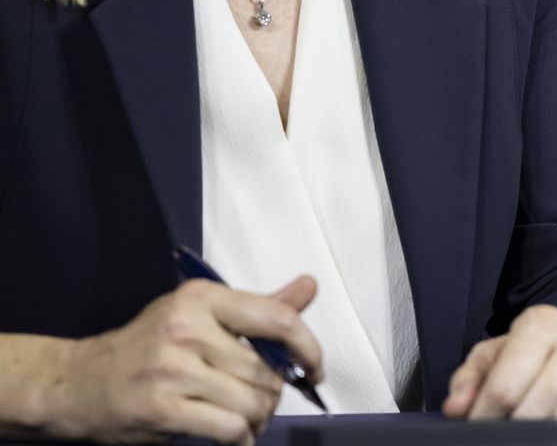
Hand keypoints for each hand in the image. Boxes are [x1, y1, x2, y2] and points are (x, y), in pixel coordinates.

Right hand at [39, 276, 322, 445]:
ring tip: (245, 418)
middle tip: (261, 401)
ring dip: (258, 418)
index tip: (314, 368)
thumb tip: (309, 287)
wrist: (79, 383)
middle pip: (267, 370)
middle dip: (274, 394)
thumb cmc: (149, 347)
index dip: (309, 348)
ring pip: (253, 402)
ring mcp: (172, 369)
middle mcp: (187, 328)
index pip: (278, 320)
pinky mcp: (161, 408)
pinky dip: (240, 437)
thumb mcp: (199, 315)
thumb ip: (258, 308)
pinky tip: (232, 434)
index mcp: (202, 298)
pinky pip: (229, 428)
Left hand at [443, 306, 556, 427]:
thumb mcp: (502, 352)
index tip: (475, 429)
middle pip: (532, 410)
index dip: (484, 417)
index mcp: (540, 325)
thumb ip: (471, 377)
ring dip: (542, 434)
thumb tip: (455, 409)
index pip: (504, 387)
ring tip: (534, 427)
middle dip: (511, 431)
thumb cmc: (543, 350)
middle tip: (503, 435)